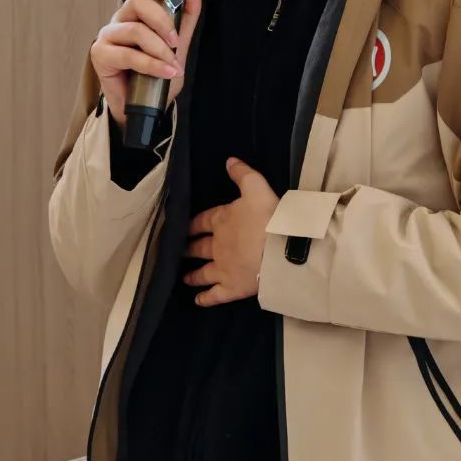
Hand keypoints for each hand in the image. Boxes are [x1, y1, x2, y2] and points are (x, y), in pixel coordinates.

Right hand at [90, 0, 205, 127]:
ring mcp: (107, 36)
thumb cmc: (159, 71)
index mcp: (137, 10)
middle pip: (136, 2)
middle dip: (162, 21)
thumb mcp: (179, 40)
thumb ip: (187, 12)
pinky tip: (166, 72)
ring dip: (159, 49)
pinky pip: (127, 54)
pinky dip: (151, 65)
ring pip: (135, 29)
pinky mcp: (100, 55)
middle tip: (175, 41)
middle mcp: (120, 19)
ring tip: (172, 64)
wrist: (148, 106)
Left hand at [184, 158, 279, 305]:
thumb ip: (242, 173)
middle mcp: (217, 247)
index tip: (184, 228)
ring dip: (193, 275)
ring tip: (185, 277)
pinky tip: (198, 300)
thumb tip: (229, 160)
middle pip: (199, 248)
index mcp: (221, 221)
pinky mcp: (232, 289)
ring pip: (203, 273)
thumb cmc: (268, 217)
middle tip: (180, 251)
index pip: (201, 222)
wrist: (280, 251)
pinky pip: (214, 296)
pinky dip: (205, 298)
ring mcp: (223, 270)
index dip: (192, 224)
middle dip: (189, 249)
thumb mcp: (257, 187)